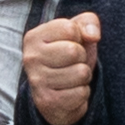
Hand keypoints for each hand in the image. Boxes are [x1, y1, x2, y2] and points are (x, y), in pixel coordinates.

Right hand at [25, 9, 102, 124]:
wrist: (58, 94)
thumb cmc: (68, 57)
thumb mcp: (78, 33)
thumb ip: (88, 23)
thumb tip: (93, 35)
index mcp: (34, 37)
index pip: (70, 28)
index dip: (79, 37)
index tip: (70, 44)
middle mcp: (30, 58)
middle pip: (74, 51)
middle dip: (82, 58)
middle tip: (72, 63)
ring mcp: (37, 80)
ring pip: (80, 72)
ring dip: (83, 76)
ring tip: (72, 77)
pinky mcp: (47, 101)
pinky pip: (81, 92)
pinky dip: (82, 92)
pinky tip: (70, 91)